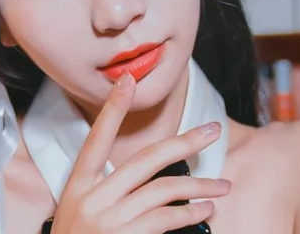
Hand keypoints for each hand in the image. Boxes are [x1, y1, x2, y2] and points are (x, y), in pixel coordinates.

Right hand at [50, 73, 231, 233]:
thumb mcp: (77, 215)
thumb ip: (105, 193)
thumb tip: (148, 178)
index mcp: (77, 187)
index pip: (96, 139)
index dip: (113, 108)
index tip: (129, 80)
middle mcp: (93, 199)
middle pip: (146, 160)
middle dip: (184, 141)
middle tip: (212, 131)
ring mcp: (110, 221)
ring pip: (165, 190)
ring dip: (200, 186)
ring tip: (222, 186)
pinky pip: (167, 219)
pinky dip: (191, 212)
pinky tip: (205, 209)